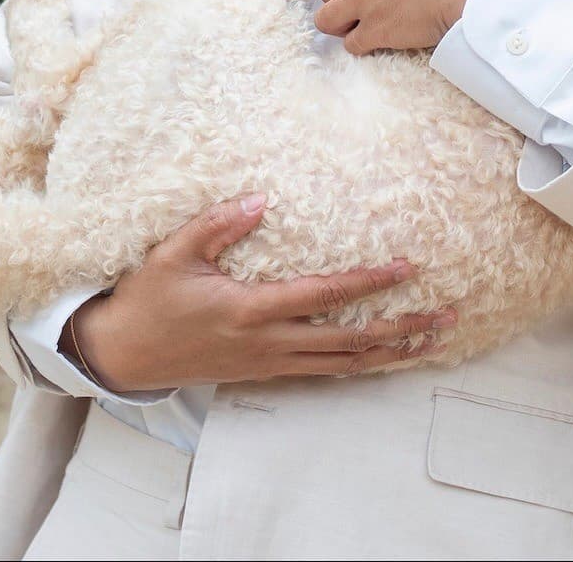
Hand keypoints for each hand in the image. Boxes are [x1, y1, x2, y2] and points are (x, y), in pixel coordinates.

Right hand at [67, 194, 455, 390]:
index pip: (324, 296)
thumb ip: (217, 225)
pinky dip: (363, 366)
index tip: (407, 267)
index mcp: (251, 310)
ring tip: (434, 340)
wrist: (126, 355)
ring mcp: (271, 363)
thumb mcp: (174, 254)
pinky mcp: (267, 372)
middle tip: (446, 316)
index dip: (369, 282)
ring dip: (392, 353)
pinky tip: (387, 357)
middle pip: (351, 341)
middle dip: (402, 328)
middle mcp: (269, 343)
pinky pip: (326, 373)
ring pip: (345, 365)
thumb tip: (259, 200)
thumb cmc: (151, 299)